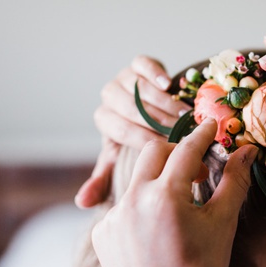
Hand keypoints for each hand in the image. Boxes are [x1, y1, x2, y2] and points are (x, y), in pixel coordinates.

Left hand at [74, 56, 189, 207]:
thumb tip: (81, 202)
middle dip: (158, 121)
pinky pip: (143, 64)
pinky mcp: (137, 64)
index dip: (143, 137)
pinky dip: (155, 73)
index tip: (166, 147)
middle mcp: (109, 98)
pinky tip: (169, 85)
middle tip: (181, 131)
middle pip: (131, 108)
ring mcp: (123, 78)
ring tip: (184, 115)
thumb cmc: (140, 139)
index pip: (121, 130)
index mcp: (105, 121)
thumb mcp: (122, 160)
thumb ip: (105, 180)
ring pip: (140, 88)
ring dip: (163, 102)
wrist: (154, 110)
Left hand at [92, 120, 256, 266]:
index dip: (202, 135)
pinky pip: (124, 206)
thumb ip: (233, 182)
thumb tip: (246, 151)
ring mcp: (113, 217)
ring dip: (159, 180)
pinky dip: (142, 207)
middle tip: (197, 165)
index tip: (212, 126)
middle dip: (176, 151)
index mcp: (164, 196)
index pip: (186, 149)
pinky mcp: (102, 234)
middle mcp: (132, 200)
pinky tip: (159, 230)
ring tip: (180, 202)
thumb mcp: (222, 225)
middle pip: (153, 152)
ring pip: (137, 180)